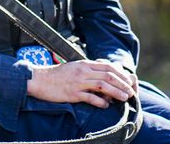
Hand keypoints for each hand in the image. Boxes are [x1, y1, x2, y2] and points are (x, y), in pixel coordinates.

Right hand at [19, 59, 135, 108]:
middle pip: (108, 76)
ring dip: (116, 92)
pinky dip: (100, 102)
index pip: (107, 67)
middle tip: (130, 91)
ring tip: (124, 98)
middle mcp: (82, 72)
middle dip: (122, 84)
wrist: (39, 79)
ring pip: (102, 86)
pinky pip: (90, 98)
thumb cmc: (57, 74)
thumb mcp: (74, 67)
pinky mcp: (72, 94)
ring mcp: (78, 83)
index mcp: (84, 64)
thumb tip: (103, 74)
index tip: (128, 81)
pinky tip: (106, 105)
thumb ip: (88, 69)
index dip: (120, 74)